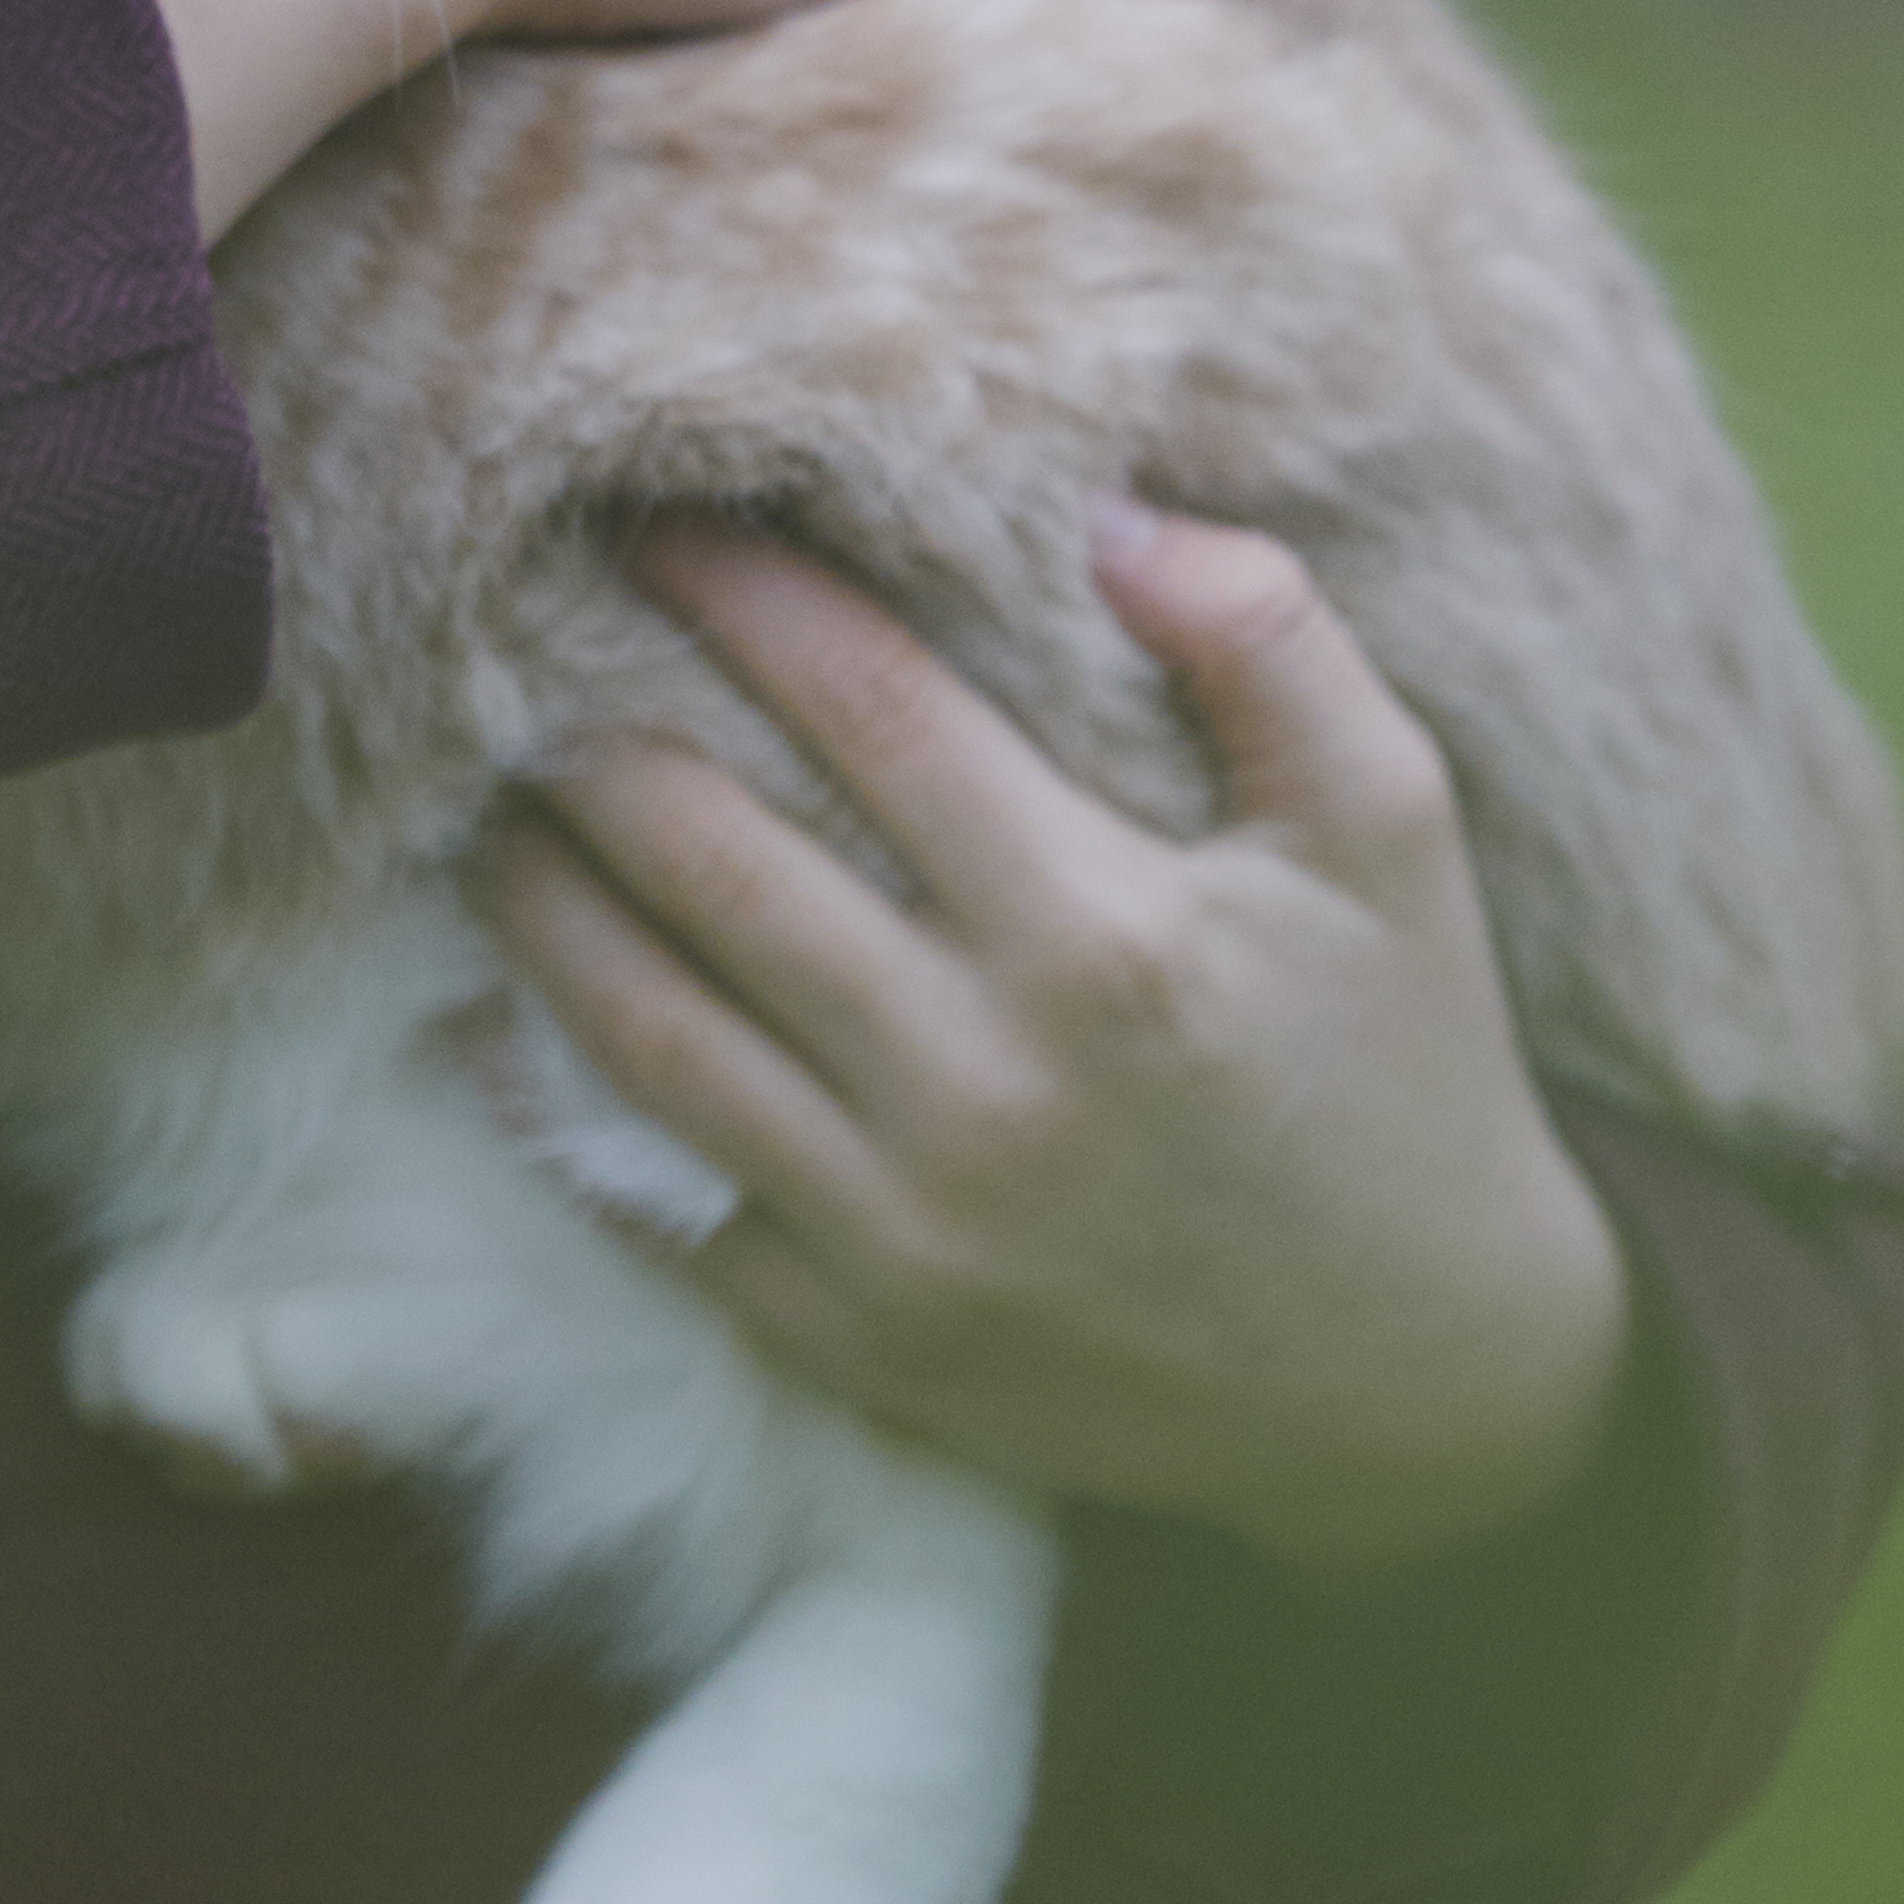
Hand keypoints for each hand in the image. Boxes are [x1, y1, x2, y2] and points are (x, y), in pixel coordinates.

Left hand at [471, 508, 1632, 1577]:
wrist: (1424, 1386)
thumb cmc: (1407, 1073)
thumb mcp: (1395, 839)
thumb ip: (1270, 650)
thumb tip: (1105, 517)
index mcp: (1107, 936)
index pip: (869, 713)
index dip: (743, 600)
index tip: (654, 524)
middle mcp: (983, 1082)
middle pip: (712, 862)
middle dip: (591, 737)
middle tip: (507, 648)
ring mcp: (905, 1228)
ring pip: (645, 1031)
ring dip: (536, 905)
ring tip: (479, 810)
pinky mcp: (860, 1340)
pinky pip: (658, 1209)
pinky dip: (552, 1113)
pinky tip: (489, 1024)